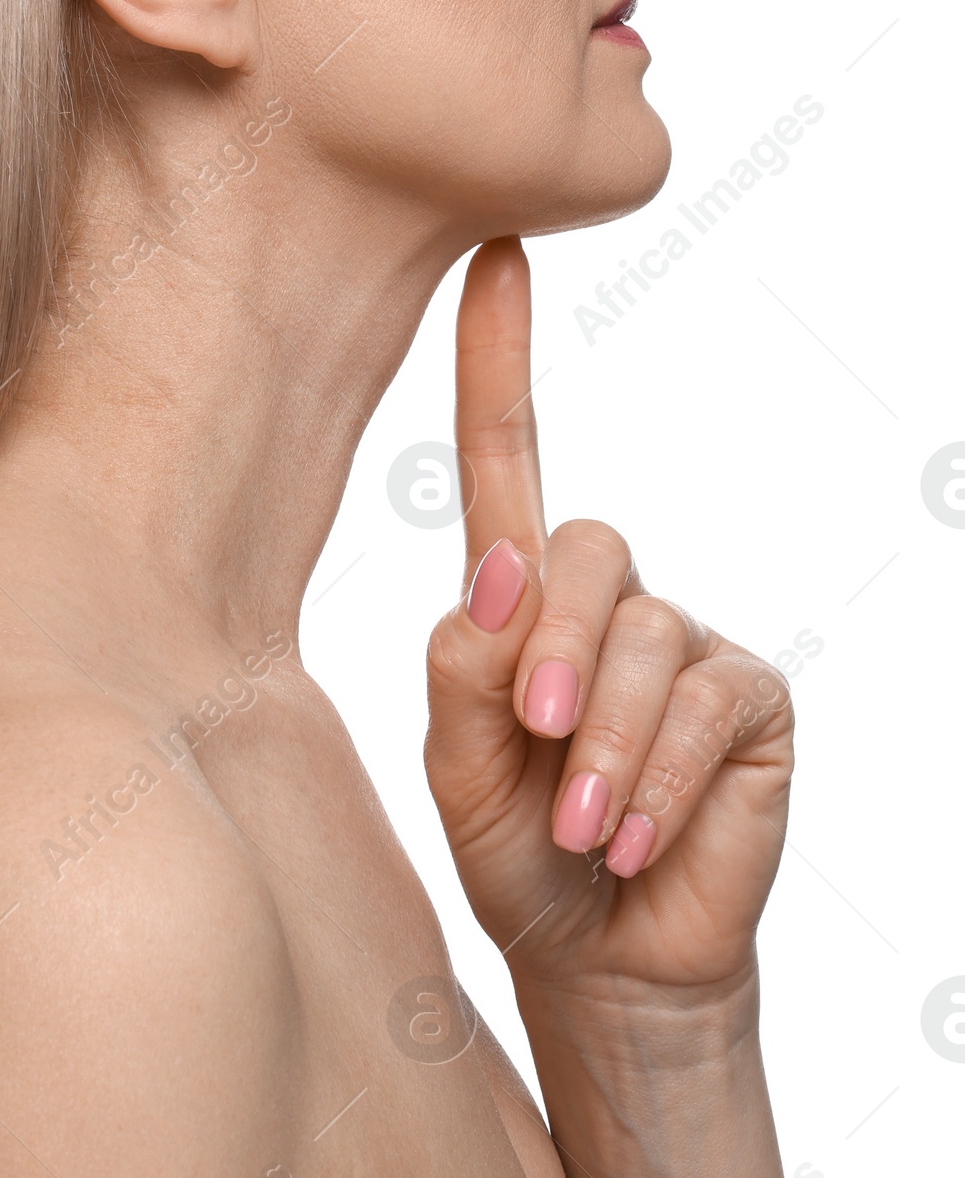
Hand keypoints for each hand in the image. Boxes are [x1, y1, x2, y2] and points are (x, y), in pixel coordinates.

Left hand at [423, 237, 793, 1006]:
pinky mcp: (751, 696)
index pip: (507, 454)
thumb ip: (461, 669)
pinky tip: (635, 833)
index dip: (498, 355)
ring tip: (581, 824)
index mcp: (522, 593)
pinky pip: (707, 699)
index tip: (491, 252)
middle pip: (584, 546)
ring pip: (646, 635)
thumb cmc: (518, 849)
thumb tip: (497, 567)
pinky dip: (657, 773)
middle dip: (554, 651)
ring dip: (602, 742)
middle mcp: (608, 596)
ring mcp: (686, 638)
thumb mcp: (456, 766)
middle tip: (537, 741)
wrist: (599, 955)